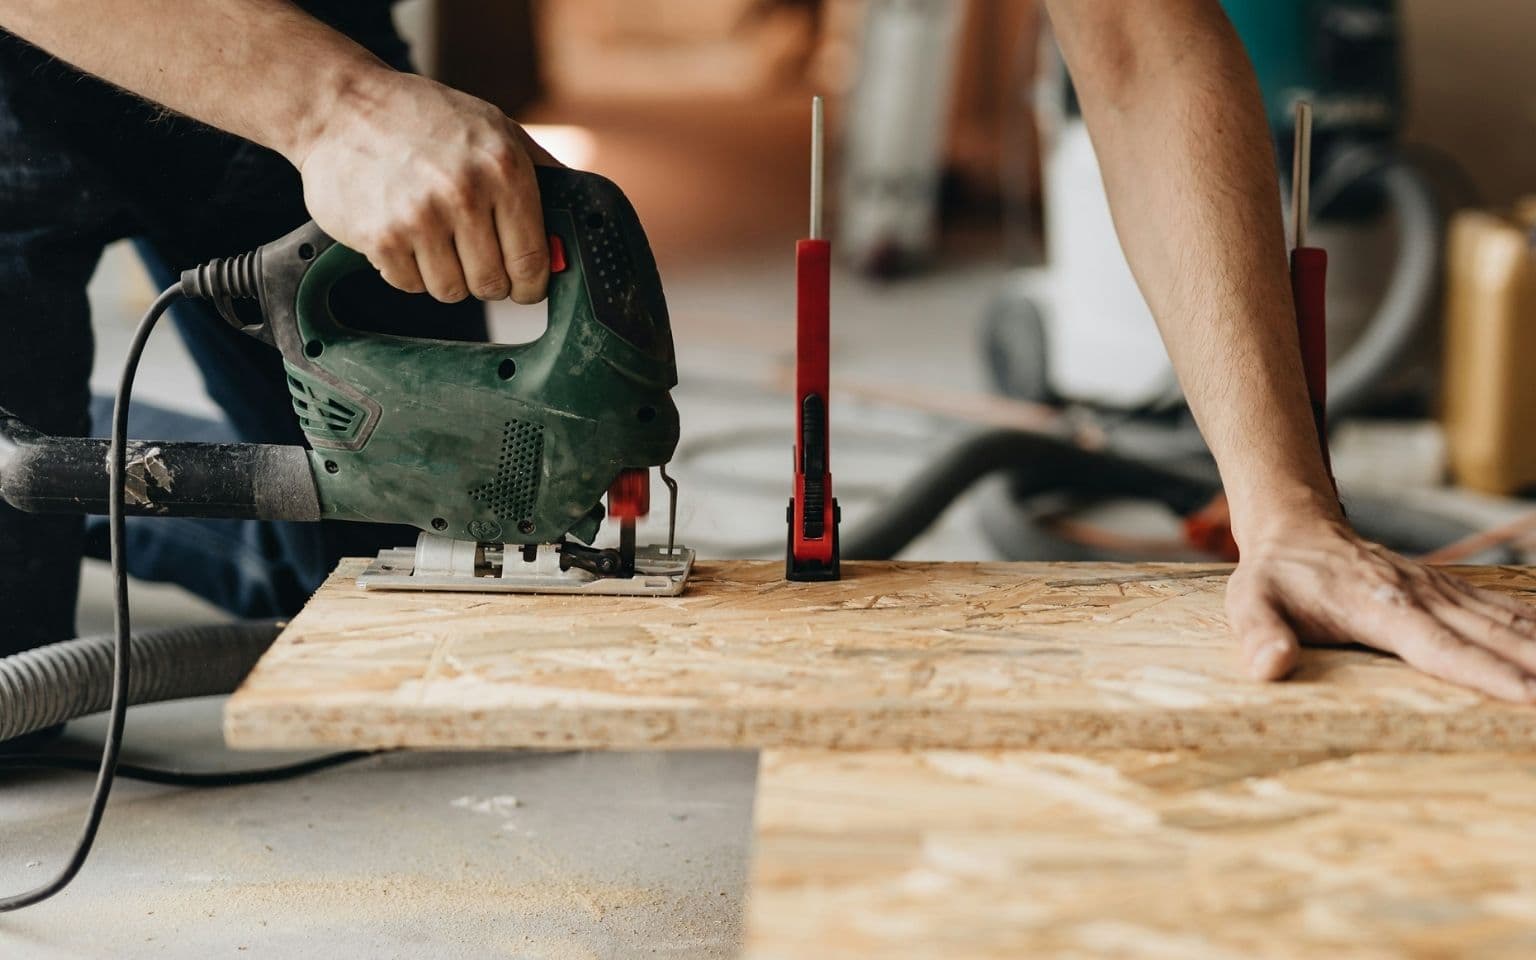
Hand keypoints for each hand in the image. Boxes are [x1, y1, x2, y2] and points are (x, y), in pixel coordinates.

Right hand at [291, 70, 558, 304]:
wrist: (341, 106)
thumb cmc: (426, 119)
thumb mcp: (496, 129)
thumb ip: (541, 174)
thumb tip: (578, 225)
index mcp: (504, 169)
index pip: (533, 260)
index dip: (531, 284)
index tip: (525, 287)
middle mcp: (465, 194)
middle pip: (492, 284)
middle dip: (487, 280)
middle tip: (473, 257)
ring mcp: (421, 218)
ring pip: (451, 292)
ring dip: (445, 276)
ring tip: (434, 239)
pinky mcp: (380, 238)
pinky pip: (410, 286)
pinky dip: (408, 271)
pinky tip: (402, 235)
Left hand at [1228, 514, 1535, 701]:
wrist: (1296, 528)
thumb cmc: (1274, 575)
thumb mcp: (1249, 602)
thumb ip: (1259, 635)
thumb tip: (1268, 666)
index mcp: (1378, 608)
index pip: (1441, 647)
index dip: (1487, 674)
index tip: (1530, 696)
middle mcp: (1420, 597)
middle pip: (1491, 637)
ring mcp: (1438, 592)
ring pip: (1506, 622)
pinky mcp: (1447, 591)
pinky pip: (1501, 609)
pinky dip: (1535, 627)